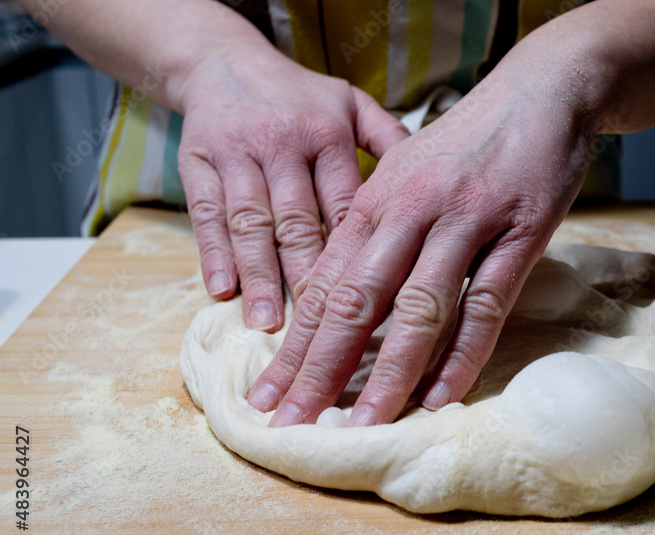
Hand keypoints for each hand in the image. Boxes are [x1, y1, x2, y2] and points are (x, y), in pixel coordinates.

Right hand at [177, 47, 409, 331]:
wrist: (225, 60)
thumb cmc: (301, 95)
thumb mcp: (351, 103)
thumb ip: (389, 140)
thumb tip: (431, 184)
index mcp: (328, 135)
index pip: (345, 204)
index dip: (354, 254)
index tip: (368, 301)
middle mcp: (283, 145)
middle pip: (297, 221)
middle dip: (305, 277)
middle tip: (315, 329)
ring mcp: (238, 155)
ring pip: (251, 222)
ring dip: (258, 275)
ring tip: (265, 323)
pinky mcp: (198, 162)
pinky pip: (206, 213)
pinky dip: (213, 253)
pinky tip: (221, 290)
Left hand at [245, 58, 598, 426]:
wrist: (541, 90)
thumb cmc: (466, 142)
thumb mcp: (404, 173)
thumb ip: (373, 229)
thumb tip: (340, 295)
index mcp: (375, 200)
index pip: (325, 286)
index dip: (294, 346)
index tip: (268, 393)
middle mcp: (411, 211)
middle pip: (358, 301)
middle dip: (321, 368)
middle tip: (292, 422)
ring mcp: (466, 221)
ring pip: (420, 308)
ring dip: (390, 372)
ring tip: (364, 425)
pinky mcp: (520, 233)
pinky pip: (487, 303)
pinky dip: (464, 353)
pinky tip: (442, 394)